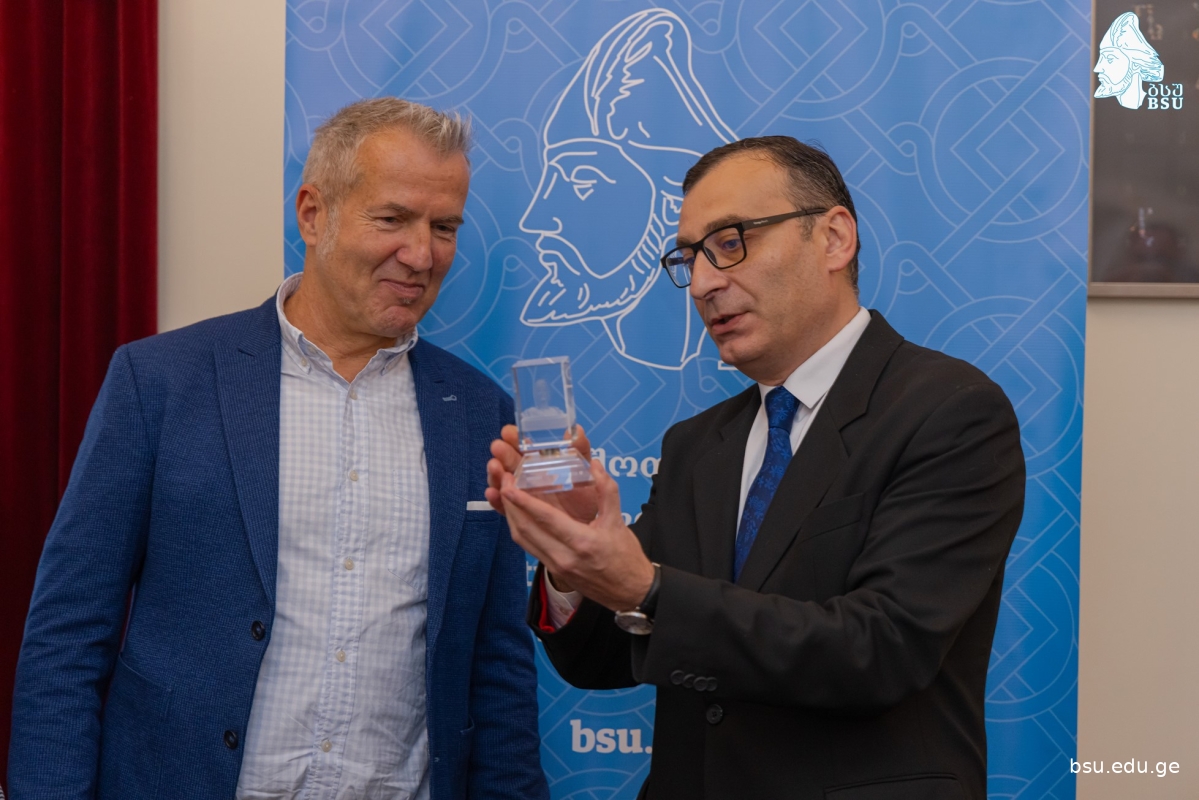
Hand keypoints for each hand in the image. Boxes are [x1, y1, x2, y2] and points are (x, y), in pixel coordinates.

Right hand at [486, 424, 598, 522]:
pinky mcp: (518, 513)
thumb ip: (580, 450)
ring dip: (496, 474)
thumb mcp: (583, 471)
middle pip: (509, 462)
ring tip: (495, 467)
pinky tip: (492, 493)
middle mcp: (525, 477)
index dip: (514, 438)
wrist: (584, 525)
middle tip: (497, 447)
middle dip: (501, 453)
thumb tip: (576, 430)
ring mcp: (519, 495)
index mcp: (539, 463)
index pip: (523, 446)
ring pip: (502, 483)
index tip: (508, 432)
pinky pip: (503, 507)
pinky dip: (496, 500)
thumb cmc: (582, 496)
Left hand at [500, 457, 654, 611]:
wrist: (630, 592)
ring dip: (511, 517)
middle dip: (510, 505)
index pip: (545, 519)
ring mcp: (556, 567)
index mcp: (582, 542)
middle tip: (503, 483)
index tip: (509, 486)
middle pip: (526, 529)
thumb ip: (606, 490)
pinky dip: (520, 530)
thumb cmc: (626, 557)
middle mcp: (564, 557)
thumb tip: (594, 465)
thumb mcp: (618, 521)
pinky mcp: (554, 571)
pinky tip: (517, 515)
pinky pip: (529, 548)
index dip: (524, 502)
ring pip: (523, 540)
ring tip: (505, 496)